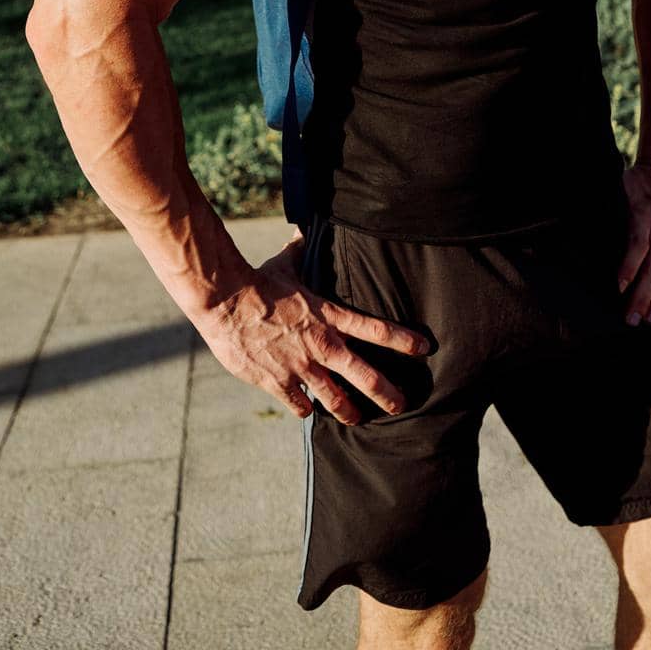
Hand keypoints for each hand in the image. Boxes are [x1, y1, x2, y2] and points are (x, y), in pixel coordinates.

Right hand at [190, 232, 430, 424]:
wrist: (226, 302)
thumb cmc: (258, 281)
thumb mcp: (287, 264)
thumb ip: (300, 251)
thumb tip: (302, 230)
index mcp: (329, 316)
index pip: (375, 329)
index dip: (402, 340)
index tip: (423, 348)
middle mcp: (321, 345)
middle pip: (365, 375)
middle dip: (387, 393)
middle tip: (402, 405)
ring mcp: (301, 368)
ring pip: (336, 399)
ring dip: (350, 411)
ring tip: (358, 420)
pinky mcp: (278, 383)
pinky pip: (300, 404)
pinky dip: (306, 409)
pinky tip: (308, 411)